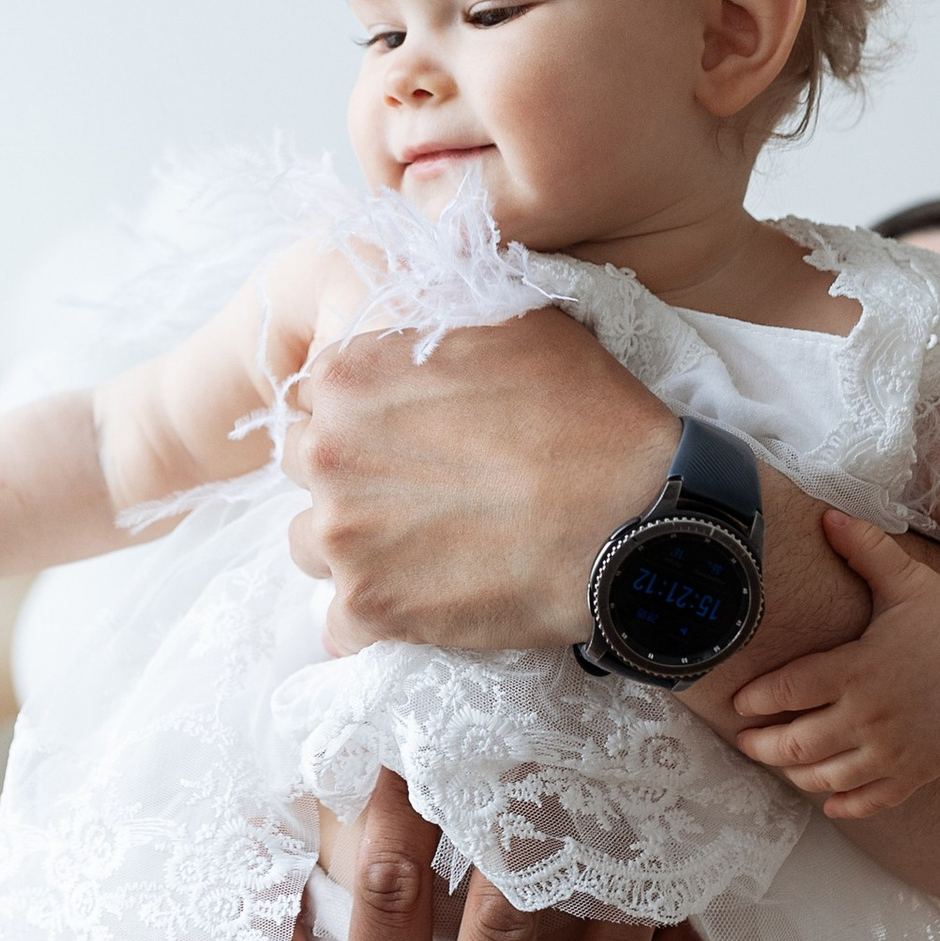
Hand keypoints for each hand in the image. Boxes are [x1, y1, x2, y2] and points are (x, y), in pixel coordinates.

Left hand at [287, 309, 679, 653]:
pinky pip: (342, 622)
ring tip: (424, 550)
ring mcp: (343, 535)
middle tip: (420, 494)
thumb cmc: (585, 412)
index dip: (359, 419)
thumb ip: (436, 318)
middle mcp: (327, 452)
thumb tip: (409, 317)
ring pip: (314, 545)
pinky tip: (425, 603)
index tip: (402, 438)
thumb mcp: (512, 322)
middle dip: (351, 480)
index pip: (313, 398)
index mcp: (348, 375)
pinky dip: (376, 619)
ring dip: (357, 549)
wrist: (634, 516)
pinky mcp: (370, 607)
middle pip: (305, 470)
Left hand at [730, 512, 939, 813]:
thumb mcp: (907, 582)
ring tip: (778, 762)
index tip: (739, 702)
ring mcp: (893, 751)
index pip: (789, 690)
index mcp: (860, 668)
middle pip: (796, 744)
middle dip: (762, 746)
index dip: (756, 700)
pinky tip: (827, 798)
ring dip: (794, 774)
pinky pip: (869, 802)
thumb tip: (825, 514)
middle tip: (744, 740)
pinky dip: (842, 805)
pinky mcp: (915, 774)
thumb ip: (864, 549)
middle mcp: (871, 716)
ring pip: (826, 778)